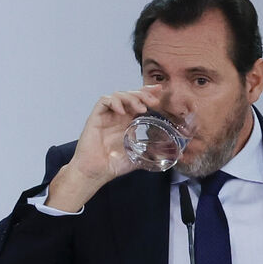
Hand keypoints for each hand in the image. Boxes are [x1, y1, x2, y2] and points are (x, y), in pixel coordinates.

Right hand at [45, 89, 156, 209]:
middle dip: (143, 94)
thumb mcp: (137, 157)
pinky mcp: (96, 117)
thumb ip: (149, 153)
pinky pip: (104, 101)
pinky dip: (114, 102)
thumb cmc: (111, 166)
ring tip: (141, 108)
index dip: (148, 93)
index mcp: (126, 122)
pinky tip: (122, 112)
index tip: (159, 91)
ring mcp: (106, 116)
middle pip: (130, 95)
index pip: (138, 101)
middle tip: (153, 101)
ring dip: (131, 98)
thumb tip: (167, 155)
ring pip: (119, 95)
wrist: (95, 172)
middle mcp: (117, 117)